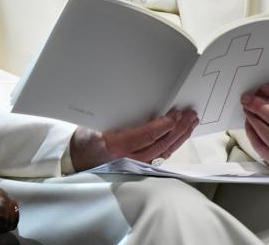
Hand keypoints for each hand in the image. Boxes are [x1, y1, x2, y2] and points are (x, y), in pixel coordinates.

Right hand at [69, 109, 198, 171]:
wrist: (78, 159)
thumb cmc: (85, 139)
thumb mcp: (94, 124)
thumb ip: (115, 118)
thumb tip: (134, 103)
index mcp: (116, 146)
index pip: (146, 137)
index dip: (162, 126)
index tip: (175, 115)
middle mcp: (129, 158)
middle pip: (160, 145)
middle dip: (177, 129)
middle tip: (189, 115)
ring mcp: (136, 164)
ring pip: (164, 151)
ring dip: (179, 137)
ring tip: (191, 123)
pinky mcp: (140, 164)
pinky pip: (160, 155)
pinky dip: (173, 144)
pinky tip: (181, 135)